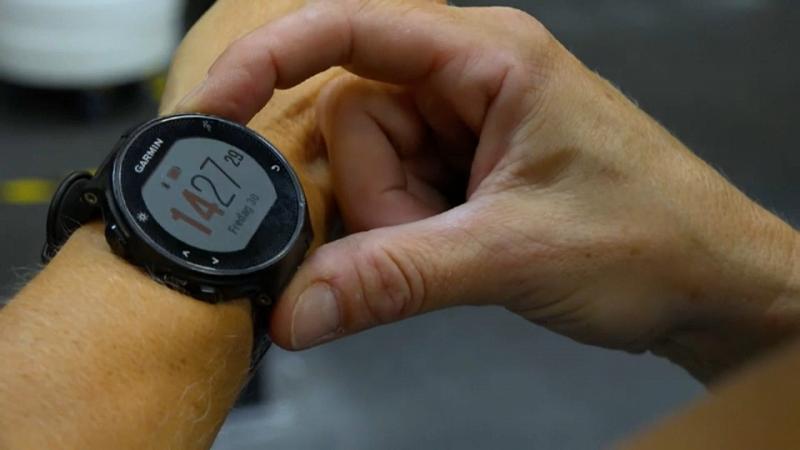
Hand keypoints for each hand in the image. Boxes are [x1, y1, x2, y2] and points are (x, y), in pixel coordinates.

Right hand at [175, 0, 798, 380]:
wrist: (712, 285)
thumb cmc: (653, 241)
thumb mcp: (512, 253)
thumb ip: (396, 279)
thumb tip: (296, 310)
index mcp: (490, 58)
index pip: (351, 27)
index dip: (270, 58)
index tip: (213, 107)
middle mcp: (470, 80)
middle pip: (353, 117)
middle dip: (372, 194)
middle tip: (426, 237)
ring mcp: (466, 127)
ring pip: (369, 165)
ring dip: (392, 223)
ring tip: (459, 249)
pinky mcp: (465, 170)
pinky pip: (395, 192)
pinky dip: (401, 233)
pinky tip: (450, 252)